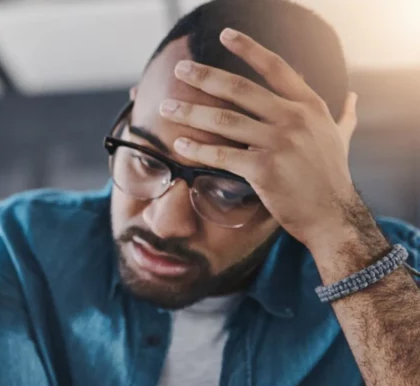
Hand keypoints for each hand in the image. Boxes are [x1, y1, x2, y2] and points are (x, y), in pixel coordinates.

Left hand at [160, 28, 365, 251]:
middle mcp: (295, 119)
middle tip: (180, 70)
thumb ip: (343, 116)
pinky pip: (221, 155)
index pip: (276, 68)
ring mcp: (280, 143)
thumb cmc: (331, 178)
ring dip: (190, 113)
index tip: (225, 35)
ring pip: (224, 121)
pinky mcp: (264, 169)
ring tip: (166, 108)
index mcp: (309, 107)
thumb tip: (353, 97)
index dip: (249, 49)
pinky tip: (178, 143)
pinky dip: (197, 149)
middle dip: (205, 77)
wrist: (333, 216)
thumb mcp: (341, 139)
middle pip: (240, 89)